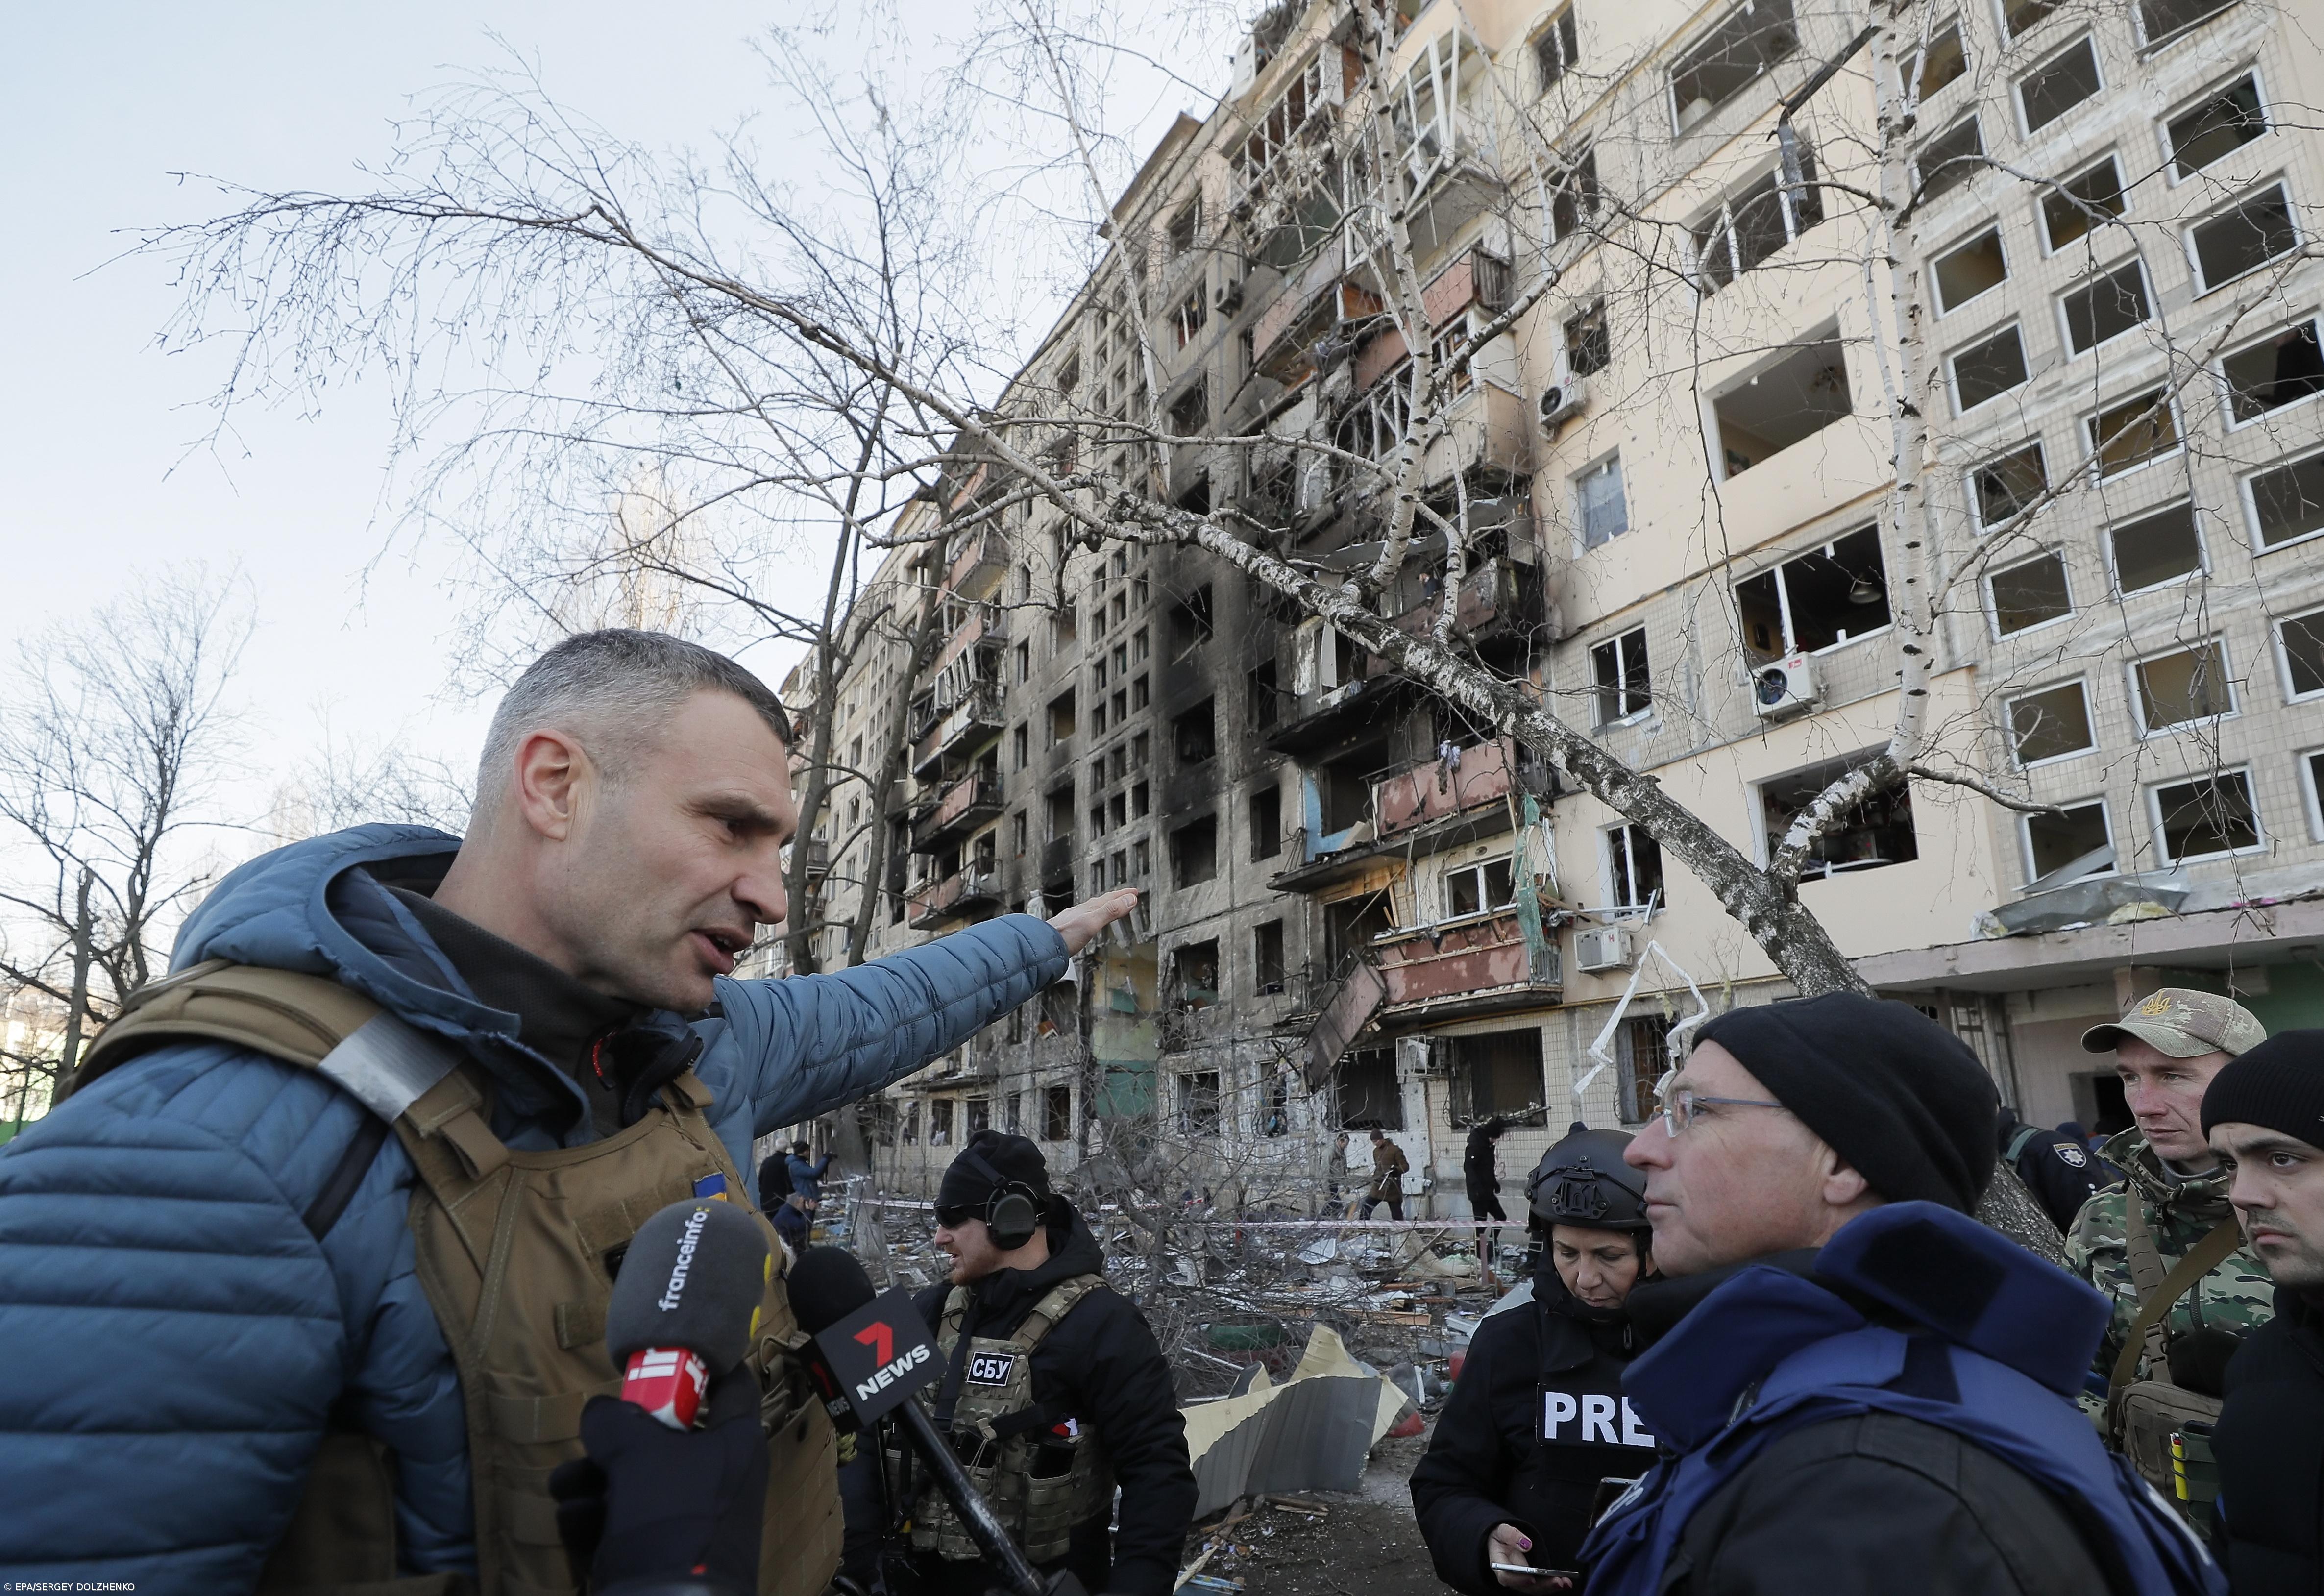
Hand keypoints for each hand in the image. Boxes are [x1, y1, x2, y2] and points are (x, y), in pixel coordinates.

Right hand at [549, 1372, 768, 1592]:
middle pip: (663, 1436)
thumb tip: (600, 1412)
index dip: (704, 1363)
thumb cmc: (670, 1521)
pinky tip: (576, 1524)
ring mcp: (684, 1521)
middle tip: (593, 1438)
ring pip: (631, 1480)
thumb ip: (615, 1421)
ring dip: (590, 1480)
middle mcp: (715, 1479)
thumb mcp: (639, 1455)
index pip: (732, 1386)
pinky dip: (592, 1522)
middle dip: (615, 1438)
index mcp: (734, 1446)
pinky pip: (618, 1522)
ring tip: (566, 1485)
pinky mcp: (654, 1555)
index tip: (668, 1347)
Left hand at [1046, 888, 1140, 954]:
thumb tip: (1129, 899)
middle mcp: (1080, 912)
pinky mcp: (1067, 930)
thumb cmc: (1064, 936)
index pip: (1110, 898)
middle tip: (1125, 896)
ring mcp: (1072, 920)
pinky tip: (1086, 922)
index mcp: (1088, 909)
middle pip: (1101, 902)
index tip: (1134, 891)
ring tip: (1108, 906)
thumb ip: (1111, 911)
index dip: (1123, 895)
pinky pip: (1084, 918)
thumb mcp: (1092, 923)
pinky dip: (1092, 917)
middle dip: (1115, 899)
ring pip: (1092, 909)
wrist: (1041, 947)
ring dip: (1103, 907)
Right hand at [1488, 1523, 1571, 1591]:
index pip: (1506, 1577)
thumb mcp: (1502, 1530)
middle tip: (1558, 1581)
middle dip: (1542, 1586)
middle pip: (1525, 1586)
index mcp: (1499, 1565)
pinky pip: (1541, 1585)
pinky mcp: (1531, 1579)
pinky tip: (1565, 1581)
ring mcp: (1521, 1580)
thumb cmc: (1501, 1536)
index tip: (1532, 1578)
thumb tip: (1526, 1544)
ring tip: (1566, 1582)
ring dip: (1551, 1587)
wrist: (1503, 1540)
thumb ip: (1512, 1535)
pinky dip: (1552, 1584)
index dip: (1519, 1580)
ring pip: (1535, 1589)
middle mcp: (1511, 1577)